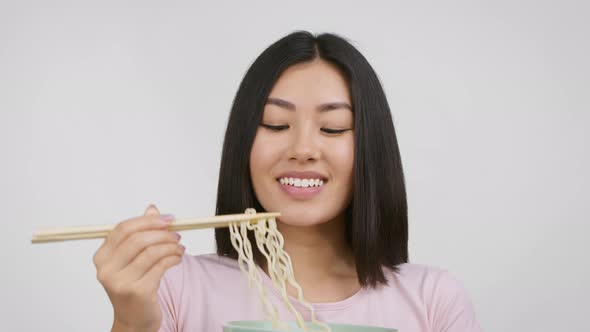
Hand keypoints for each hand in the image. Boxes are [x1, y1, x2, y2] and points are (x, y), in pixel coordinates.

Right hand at [93, 205, 184, 331]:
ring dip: (171, 246)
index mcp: (102, 257)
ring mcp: (121, 282)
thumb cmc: (134, 286)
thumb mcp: (133, 259)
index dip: (148, 220)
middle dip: (162, 233)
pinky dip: (173, 258)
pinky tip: (177, 258)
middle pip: (138, 239)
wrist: (134, 320)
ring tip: (179, 247)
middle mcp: (106, 270)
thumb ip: (140, 233)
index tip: (168, 218)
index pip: (123, 229)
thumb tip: (152, 208)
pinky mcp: (138, 292)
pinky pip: (161, 266)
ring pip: (151, 252)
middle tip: (177, 234)